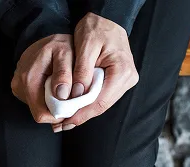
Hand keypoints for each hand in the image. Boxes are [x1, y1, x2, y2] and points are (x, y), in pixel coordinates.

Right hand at [11, 33, 74, 132]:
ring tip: (63, 91)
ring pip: (38, 108)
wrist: (44, 36)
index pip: (42, 114)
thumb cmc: (58, 44)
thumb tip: (61, 96)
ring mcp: (17, 87)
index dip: (59, 115)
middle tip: (71, 99)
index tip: (72, 107)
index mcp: (28, 80)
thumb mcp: (66, 53)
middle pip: (40, 113)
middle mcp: (18, 85)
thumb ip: (64, 74)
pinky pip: (35, 101)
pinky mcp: (19, 88)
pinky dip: (47, 99)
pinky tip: (54, 88)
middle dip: (57, 110)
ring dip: (53, 104)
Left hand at [62, 13, 138, 128]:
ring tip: (64, 120)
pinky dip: (87, 103)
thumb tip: (77, 95)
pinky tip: (74, 109)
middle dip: (81, 116)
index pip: (101, 101)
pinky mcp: (118, 81)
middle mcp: (128, 79)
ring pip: (101, 103)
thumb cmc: (96, 28)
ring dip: (83, 112)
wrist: (106, 19)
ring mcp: (124, 81)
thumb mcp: (86, 46)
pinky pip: (102, 96)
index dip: (82, 114)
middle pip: (102, 106)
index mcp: (122, 71)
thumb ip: (82, 71)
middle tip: (61, 125)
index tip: (66, 121)